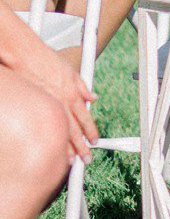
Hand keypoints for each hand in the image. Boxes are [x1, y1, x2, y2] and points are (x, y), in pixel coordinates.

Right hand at [3, 23, 97, 159]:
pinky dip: (51, 140)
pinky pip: (45, 128)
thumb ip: (82, 86)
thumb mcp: (70, 70)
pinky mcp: (36, 108)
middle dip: (82, 146)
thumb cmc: (46, 61)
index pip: (85, 117)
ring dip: (68, 148)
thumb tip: (92, 97)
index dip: (91, 131)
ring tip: (73, 161)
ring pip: (61, 133)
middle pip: (75, 129)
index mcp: (72, 93)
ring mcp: (48, 107)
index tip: (95, 140)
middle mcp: (62, 102)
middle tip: (88, 159)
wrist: (26, 56)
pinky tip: (52, 150)